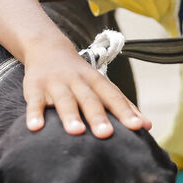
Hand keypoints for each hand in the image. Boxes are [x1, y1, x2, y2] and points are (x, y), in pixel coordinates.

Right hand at [22, 46, 150, 137]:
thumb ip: (122, 105)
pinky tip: (35, 128)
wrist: (47, 49)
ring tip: (76, 132)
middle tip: (106, 134)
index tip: (138, 127)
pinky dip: (34, 114)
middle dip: (98, 116)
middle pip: (90, 100)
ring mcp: (56, 85)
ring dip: (70, 116)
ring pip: (65, 101)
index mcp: (97, 82)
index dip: (126, 112)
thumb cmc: (80, 77)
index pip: (114, 97)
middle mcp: (78, 82)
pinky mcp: (35, 89)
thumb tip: (148, 126)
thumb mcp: (101, 85)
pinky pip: (34, 102)